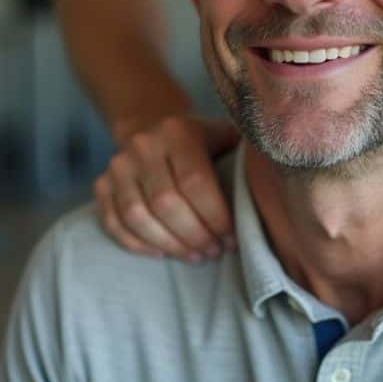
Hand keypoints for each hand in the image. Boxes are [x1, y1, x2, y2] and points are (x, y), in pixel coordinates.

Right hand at [94, 115, 239, 260]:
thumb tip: (282, 185)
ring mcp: (117, 165)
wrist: (151, 126)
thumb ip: (247, 156)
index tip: (232, 239)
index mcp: (178, 131)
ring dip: (169, 244)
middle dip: (195, 235)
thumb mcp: (226, 137)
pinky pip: (113, 223)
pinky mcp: (100, 185)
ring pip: (138, 217)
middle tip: (215, 252)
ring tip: (195, 256)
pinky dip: (137, 245)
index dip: (215, 217)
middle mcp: (142, 145)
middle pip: (166, 204)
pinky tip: (163, 253)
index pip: (195, 183)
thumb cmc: (203, 143)